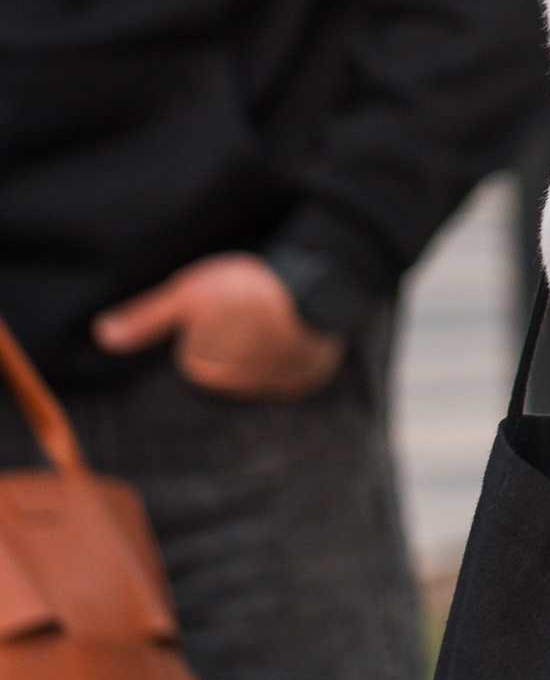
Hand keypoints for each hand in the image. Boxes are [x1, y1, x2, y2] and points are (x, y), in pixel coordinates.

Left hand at [93, 256, 344, 399]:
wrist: (317, 294)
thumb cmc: (246, 292)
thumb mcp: (187, 292)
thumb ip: (146, 318)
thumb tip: (102, 334)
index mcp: (199, 367)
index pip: (190, 356)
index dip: (202, 327)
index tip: (217, 306)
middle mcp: (231, 387)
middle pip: (220, 366)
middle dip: (228, 344)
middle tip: (243, 310)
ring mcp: (269, 386)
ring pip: (253, 371)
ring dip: (258, 351)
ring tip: (270, 317)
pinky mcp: (301, 381)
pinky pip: (285, 376)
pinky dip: (286, 359)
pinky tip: (291, 334)